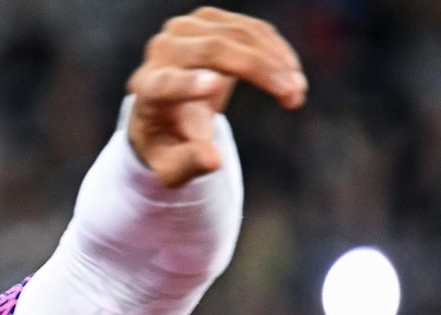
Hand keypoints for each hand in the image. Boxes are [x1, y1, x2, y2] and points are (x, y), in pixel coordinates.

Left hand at [127, 6, 306, 186]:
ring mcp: (184, 30)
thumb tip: (214, 161)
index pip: (164, 83)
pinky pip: (250, 29)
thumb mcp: (174, 165)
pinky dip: (275, 50)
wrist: (167, 109)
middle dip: (257, 69)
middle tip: (293, 95)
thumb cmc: (171, 142)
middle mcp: (161, 52)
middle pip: (211, 50)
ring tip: (297, 92)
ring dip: (275, 60)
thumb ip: (191, 162)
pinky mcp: (208, 20)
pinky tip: (292, 74)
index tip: (215, 85)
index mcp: (147, 90)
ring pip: (238, 35)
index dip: (187, 84)